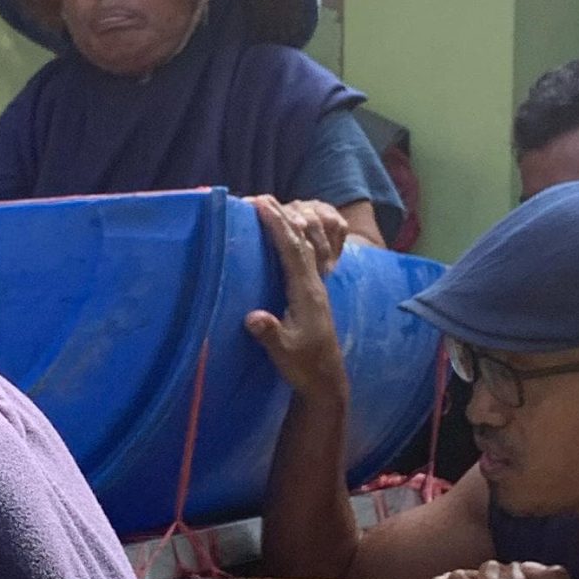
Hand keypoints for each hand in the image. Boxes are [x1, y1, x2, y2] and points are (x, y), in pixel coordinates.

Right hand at [245, 196, 350, 402]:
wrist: (326, 380)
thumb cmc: (304, 366)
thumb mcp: (284, 353)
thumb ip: (270, 334)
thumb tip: (252, 317)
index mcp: (307, 293)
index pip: (293, 251)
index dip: (277, 227)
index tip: (262, 206)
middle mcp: (315, 285)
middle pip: (300, 241)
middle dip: (281, 217)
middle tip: (260, 197)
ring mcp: (316, 288)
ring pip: (308, 246)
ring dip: (291, 224)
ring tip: (273, 208)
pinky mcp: (313, 294)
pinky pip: (308, 257)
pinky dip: (297, 240)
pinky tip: (290, 233)